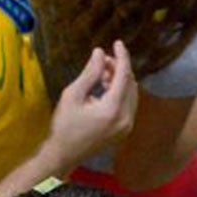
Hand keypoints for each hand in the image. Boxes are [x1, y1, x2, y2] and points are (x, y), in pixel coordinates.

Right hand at [46, 41, 138, 169]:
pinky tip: (105, 87)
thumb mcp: (73, 95)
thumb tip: (100, 52)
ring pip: (131, 94)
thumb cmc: (64, 125)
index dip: (122, 57)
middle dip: (119, 68)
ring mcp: (127, 126)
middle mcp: (126, 118)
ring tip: (101, 73)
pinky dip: (120, 93)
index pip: (124, 76)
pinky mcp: (125, 130)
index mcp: (113, 109)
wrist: (64, 154)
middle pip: (131, 84)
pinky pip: (129, 105)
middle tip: (102, 60)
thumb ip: (89, 72)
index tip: (117, 42)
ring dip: (120, 80)